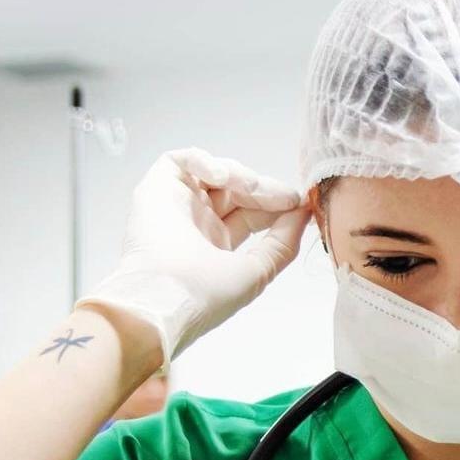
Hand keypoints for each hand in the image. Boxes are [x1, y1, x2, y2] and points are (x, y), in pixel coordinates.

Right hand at [75, 147, 310, 374]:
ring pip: (215, 174)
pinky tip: (221, 175)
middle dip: (265, 190)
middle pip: (238, 192)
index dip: (276, 205)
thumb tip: (304, 213)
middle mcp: (197, 224)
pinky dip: (204, 160)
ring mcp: (177, 205)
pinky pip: (180, 160)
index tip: (299, 204)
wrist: (164, 299)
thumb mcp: (257, 272)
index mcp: (218, 245)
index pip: (253, 214)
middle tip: (285, 196)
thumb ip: (282, 243)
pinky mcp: (156, 189)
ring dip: (240, 176)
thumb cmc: (205, 296)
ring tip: (252, 188)